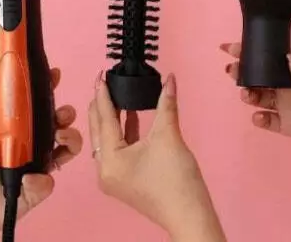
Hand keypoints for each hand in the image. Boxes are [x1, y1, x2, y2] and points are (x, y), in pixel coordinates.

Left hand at [0, 68, 82, 241]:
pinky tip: (26, 180)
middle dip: (68, 114)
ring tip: (60, 138)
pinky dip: (40, 180)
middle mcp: (36, 145)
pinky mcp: (38, 190)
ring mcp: (40, 166)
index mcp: (24, 129)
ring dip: (71, 140)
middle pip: (63, 124)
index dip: (51, 89)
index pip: (43, 106)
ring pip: (69, 149)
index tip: (55, 75)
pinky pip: (49, 182)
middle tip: (61, 116)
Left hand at [88, 73, 225, 241]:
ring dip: (112, 116)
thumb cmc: (176, 180)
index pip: (104, 119)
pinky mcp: (124, 178)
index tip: (101, 74)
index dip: (103, 94)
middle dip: (102, 104)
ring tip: (116, 92)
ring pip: (107, 138)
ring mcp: (113, 176)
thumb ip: (166, 104)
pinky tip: (131, 113)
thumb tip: (170, 79)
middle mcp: (104, 170)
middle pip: (99, 129)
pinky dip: (123, 130)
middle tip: (105, 80)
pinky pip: (117, 147)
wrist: (191, 215)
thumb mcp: (168, 136)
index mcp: (109, 160)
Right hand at [222, 44, 290, 147]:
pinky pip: (270, 122)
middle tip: (233, 70)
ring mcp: (288, 104)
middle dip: (242, 72)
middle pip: (258, 76)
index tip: (230, 47)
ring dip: (248, 94)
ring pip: (259, 97)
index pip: (269, 57)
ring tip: (246, 93)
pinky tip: (258, 116)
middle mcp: (288, 84)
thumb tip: (288, 57)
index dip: (249, 51)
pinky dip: (260, 120)